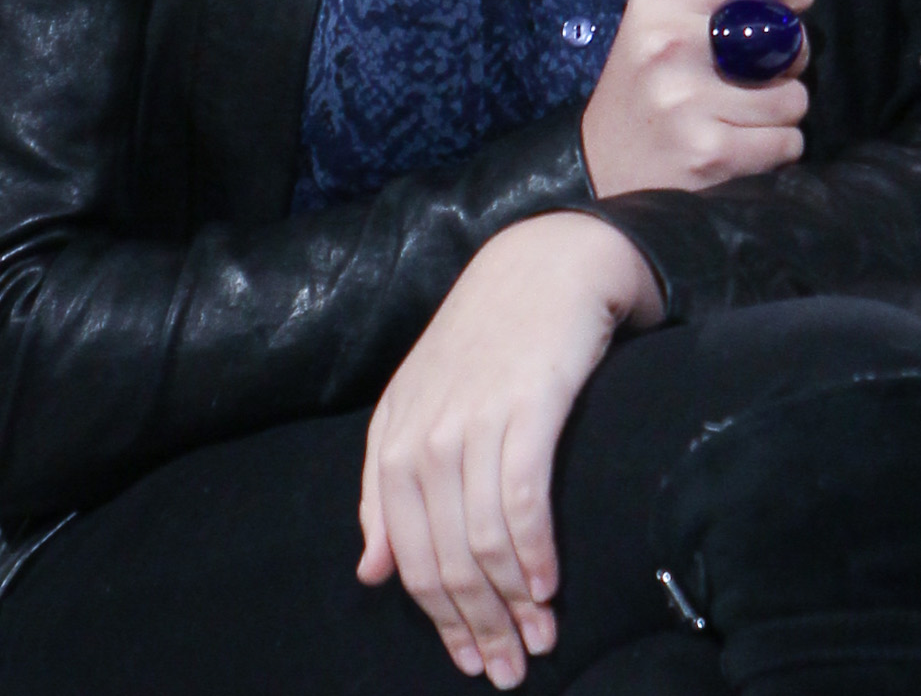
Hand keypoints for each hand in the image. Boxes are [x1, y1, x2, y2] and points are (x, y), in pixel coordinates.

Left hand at [357, 212, 665, 685]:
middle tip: (511, 669)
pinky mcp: (526, 406)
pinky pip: (522, 500)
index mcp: (392, 442)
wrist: (544, 264)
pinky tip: (549, 585)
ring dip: (514, 602)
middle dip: (479, 626)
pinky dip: (535, 553)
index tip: (472, 660)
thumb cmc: (485, 342)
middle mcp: (423, 436)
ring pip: (483, 541)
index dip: (440, 620)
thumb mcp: (418, 408)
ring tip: (541, 638)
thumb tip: (370, 572)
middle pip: (444, 559)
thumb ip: (385, 490)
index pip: (408, 557)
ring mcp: (472, 420)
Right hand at [579, 0, 819, 196]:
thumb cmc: (642, 87)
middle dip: (788, 61)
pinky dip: (775, 147)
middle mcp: (671, 42)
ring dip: (779, 113)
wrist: (597, 170)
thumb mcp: (669, 20)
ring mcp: (688, 100)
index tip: (793, 5)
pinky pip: (786, 142)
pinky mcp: (709, 151)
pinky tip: (739, 147)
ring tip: (739, 117)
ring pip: (794, 99)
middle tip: (752, 77)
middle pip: (789, 39)